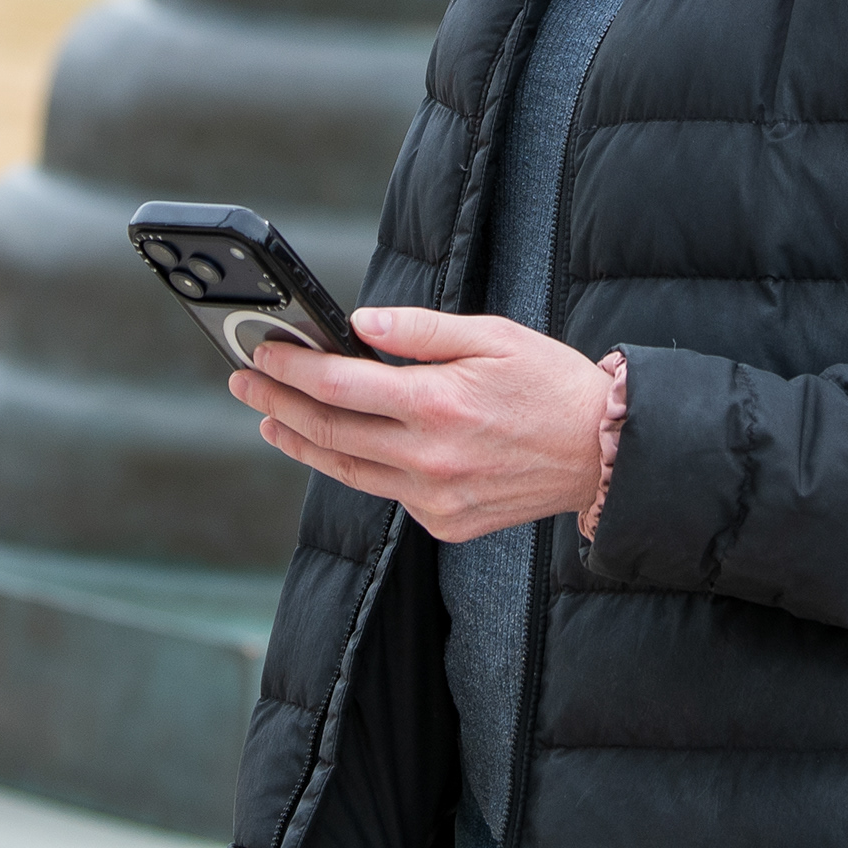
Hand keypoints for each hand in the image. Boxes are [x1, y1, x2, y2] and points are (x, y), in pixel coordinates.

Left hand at [227, 306, 609, 543]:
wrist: (602, 453)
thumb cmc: (551, 385)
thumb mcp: (493, 336)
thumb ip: (420, 331)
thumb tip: (360, 324)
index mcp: (438, 403)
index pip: (341, 385)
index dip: (294, 367)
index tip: (262, 353)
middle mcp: (429, 457)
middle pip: (330, 432)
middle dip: (279, 403)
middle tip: (245, 383)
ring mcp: (435, 497)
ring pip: (347, 470)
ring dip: (301, 442)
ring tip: (271, 419)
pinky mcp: (444, 523)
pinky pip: (387, 493)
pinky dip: (357, 468)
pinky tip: (339, 448)